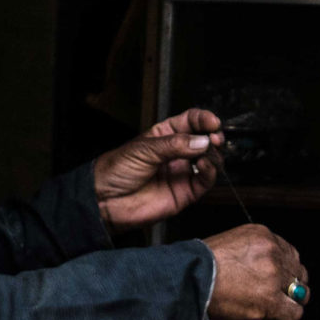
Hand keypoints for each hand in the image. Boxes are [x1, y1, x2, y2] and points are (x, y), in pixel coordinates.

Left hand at [93, 108, 224, 233]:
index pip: (190, 122)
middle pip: (204, 140)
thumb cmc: (116, 170)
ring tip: (207, 152)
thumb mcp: (144, 150)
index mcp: (164, 135)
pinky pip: (205, 181)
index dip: (203, 119)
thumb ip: (174, 145)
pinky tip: (204, 165)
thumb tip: (201, 141)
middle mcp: (177, 153)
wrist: (106, 200)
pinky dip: (210, 172)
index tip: (212, 122)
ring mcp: (182, 172)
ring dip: (213, 154)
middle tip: (214, 137)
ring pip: (210, 160)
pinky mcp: (185, 192)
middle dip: (213, 136)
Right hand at [205, 224, 309, 319]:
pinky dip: (284, 319)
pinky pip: (293, 313)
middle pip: (298, 272)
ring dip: (289, 302)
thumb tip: (265, 272)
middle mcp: (272, 251)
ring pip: (300, 293)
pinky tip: (271, 318)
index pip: (290, 253)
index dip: (284, 270)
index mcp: (263, 235)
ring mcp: (273, 275)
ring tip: (272, 308)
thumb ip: (254, 253)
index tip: (275, 280)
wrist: (189, 278)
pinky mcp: (270, 298)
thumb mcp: (230, 244)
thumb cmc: (201, 263)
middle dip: (289, 286)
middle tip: (275, 295)